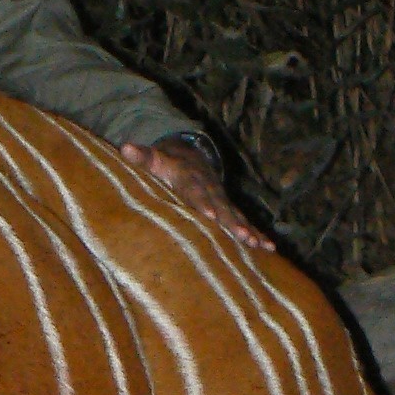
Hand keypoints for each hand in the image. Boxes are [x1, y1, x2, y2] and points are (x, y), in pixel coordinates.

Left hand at [119, 138, 273, 251]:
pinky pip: (245, 221)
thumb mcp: (154, 159)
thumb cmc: (167, 165)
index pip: (196, 193)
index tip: (211, 215)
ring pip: (237, 216)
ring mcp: (223, 200)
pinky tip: (269, 247)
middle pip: (222, 207)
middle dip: (232, 222)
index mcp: (191, 180)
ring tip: (259, 245)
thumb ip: (142, 157)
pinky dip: (257, 233)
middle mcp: (211, 190)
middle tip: (243, 235)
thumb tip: (125, 148)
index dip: (203, 203)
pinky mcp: (230, 209)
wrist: (191, 158)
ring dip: (248, 230)